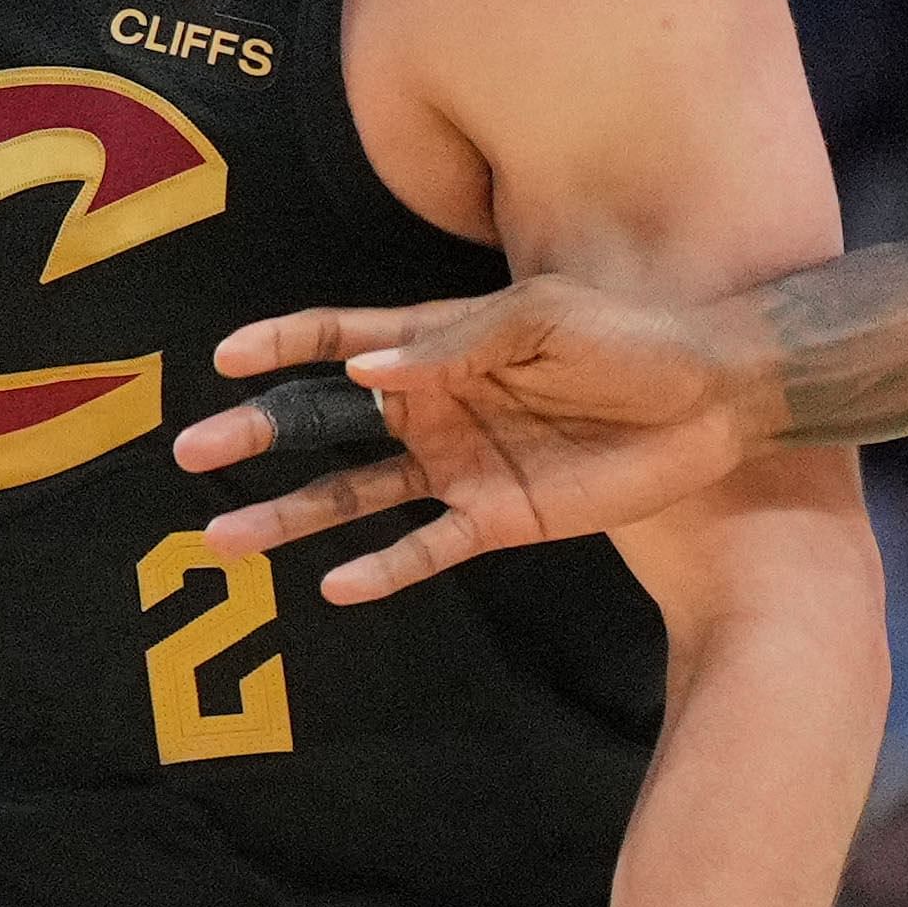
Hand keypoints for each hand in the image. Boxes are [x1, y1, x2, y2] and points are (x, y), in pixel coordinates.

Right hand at [176, 277, 775, 608]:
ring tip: (225, 538)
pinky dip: (380, 568)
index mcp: (441, 340)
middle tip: (193, 453)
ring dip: (292, 514)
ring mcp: (461, 465)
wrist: (714, 402)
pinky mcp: (497, 518)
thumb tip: (363, 372)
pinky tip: (331, 585)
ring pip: (355, 494)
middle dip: (259, 435)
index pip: (343, 340)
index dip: (284, 345)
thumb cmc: (632, 339)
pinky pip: (424, 550)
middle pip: (326, 423)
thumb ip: (455, 345)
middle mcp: (436, 404)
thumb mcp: (545, 321)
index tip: (224, 360)